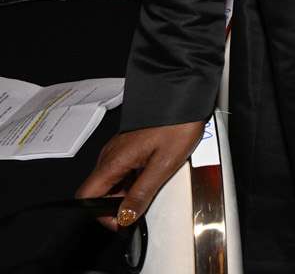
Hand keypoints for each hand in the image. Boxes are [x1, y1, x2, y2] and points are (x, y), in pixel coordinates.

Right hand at [76, 122, 204, 230]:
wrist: (183, 96)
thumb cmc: (176, 124)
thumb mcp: (163, 165)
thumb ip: (142, 193)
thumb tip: (126, 216)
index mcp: (113, 160)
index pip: (87, 196)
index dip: (101, 214)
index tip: (122, 221)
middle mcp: (110, 155)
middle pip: (100, 190)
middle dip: (117, 205)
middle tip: (139, 209)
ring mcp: (119, 149)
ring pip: (113, 181)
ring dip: (127, 192)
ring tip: (151, 190)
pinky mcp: (129, 146)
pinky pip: (124, 169)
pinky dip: (133, 179)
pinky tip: (152, 176)